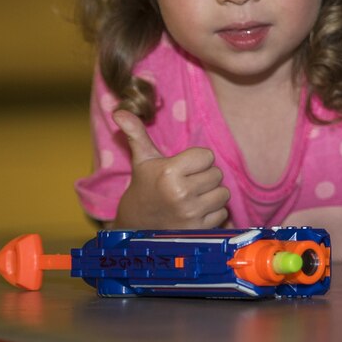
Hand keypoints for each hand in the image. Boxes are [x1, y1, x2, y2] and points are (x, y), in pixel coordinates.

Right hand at [112, 110, 229, 227]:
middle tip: (186, 183)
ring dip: (211, 195)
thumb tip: (119, 110)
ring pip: (223, 194)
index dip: (197, 160)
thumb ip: (136, 133)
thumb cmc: (144, 187)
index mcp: (169, 173)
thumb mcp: (142, 160)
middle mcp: (181, 194)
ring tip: (192, 197)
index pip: (207, 156)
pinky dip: (213, 213)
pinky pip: (222, 213)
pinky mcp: (199, 230)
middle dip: (204, 177)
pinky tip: (195, 213)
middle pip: (217, 174)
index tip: (182, 168)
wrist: (136, 226)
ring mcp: (190, 214)